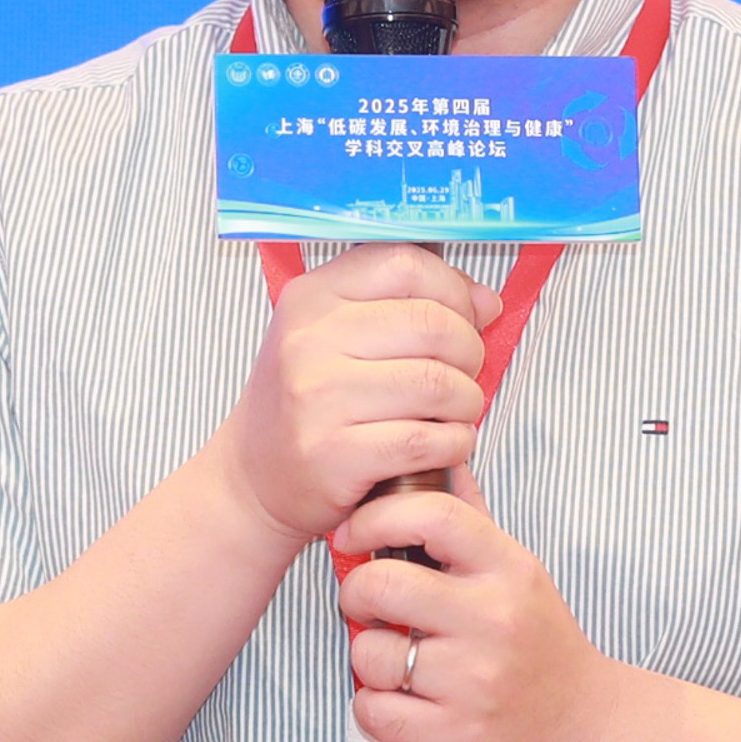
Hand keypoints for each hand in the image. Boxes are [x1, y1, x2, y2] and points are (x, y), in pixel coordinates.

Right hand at [216, 249, 501, 549]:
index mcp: (312, 296)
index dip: (454, 290)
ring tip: (455, 413)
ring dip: (467, 404)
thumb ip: (410, 305)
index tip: (464, 318)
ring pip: (437, 384)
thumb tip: (486, 302)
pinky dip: (454, 444)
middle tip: (463, 374)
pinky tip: (444, 445)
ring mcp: (317, 397)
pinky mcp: (333, 454)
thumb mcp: (339, 334)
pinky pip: (426, 440)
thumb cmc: (310, 402)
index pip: (405, 264)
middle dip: (470, 352)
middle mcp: (309, 340)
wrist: (254, 477)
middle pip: (433, 324)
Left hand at [334, 480, 621, 741]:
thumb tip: (443, 456)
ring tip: (397, 661)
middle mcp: (493, 622)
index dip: (375, 517)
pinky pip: (372, 711)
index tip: (356, 534)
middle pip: (381, 585)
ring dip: (368, 658)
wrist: (584, 727)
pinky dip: (376, 708)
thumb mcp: (518, 572)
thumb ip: (473, 519)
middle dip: (358, 594)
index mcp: (507, 570)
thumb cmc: (538, 643)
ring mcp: (473, 684)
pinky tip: (404, 701)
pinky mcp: (453, 738)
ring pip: (368, 654)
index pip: (430, 515)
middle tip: (370, 605)